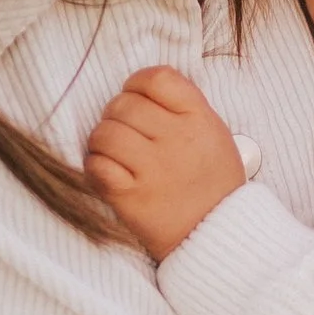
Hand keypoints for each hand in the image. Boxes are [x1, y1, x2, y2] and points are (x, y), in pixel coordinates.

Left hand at [83, 67, 247, 261]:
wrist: (217, 236)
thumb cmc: (213, 183)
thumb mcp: (214, 135)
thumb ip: (184, 108)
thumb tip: (140, 89)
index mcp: (200, 119)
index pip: (157, 78)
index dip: (136, 84)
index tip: (136, 99)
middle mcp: (177, 140)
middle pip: (124, 104)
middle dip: (116, 115)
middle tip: (124, 132)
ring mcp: (154, 169)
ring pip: (104, 132)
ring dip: (102, 141)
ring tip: (114, 154)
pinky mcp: (132, 197)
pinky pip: (96, 165)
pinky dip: (96, 167)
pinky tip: (109, 173)